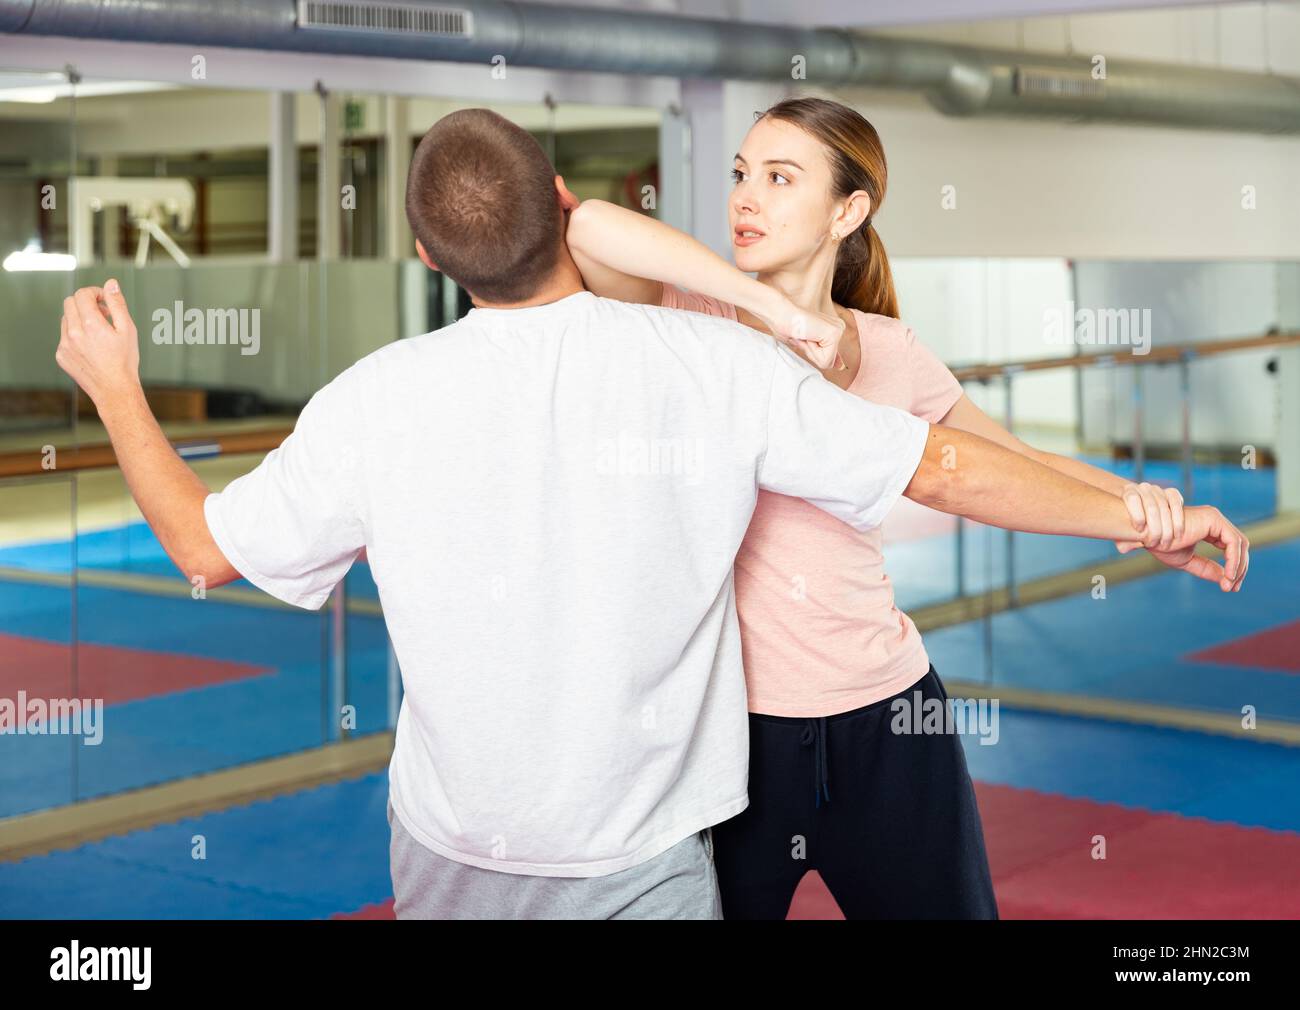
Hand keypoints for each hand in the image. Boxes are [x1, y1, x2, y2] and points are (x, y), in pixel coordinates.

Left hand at [56, 279, 140, 406]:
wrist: (115, 390)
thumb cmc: (125, 362)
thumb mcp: (128, 330)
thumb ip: (117, 304)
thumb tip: (111, 284)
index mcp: (91, 324)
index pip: (82, 294)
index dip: (95, 292)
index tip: (104, 300)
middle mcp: (73, 333)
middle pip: (70, 303)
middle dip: (86, 303)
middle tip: (102, 314)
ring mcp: (64, 345)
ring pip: (66, 319)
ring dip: (80, 319)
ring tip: (98, 332)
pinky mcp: (61, 355)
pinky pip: (64, 336)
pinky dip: (76, 335)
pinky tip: (92, 348)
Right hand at [762, 301, 846, 371]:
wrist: (780, 312)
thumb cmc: (786, 327)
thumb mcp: (806, 344)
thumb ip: (824, 354)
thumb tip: (841, 367)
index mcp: (833, 329)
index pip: (828, 359)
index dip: (811, 353)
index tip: (803, 337)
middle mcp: (839, 328)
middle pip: (829, 361)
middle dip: (812, 353)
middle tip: (803, 336)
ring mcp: (838, 330)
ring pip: (827, 362)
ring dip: (810, 351)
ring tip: (804, 335)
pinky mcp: (835, 333)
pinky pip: (825, 359)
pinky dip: (812, 351)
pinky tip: (807, 335)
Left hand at [1115, 482, 1184, 552]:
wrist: (1147, 520)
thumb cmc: (1131, 527)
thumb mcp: (1124, 534)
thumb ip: (1123, 540)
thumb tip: (1123, 548)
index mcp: (1128, 492)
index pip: (1132, 498)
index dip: (1136, 514)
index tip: (1140, 530)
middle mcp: (1143, 488)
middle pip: (1151, 506)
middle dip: (1153, 528)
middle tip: (1153, 543)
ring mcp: (1158, 489)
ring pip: (1165, 507)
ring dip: (1166, 528)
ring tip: (1164, 543)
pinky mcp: (1172, 493)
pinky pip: (1177, 505)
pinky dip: (1178, 521)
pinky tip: (1177, 535)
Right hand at [1137, 504, 1248, 591]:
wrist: (1147, 534)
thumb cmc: (1160, 545)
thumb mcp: (1188, 561)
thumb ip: (1206, 568)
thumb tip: (1226, 580)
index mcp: (1208, 527)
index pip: (1230, 547)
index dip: (1234, 567)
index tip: (1229, 586)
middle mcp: (1214, 520)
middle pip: (1240, 545)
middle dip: (1240, 568)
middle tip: (1233, 588)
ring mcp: (1215, 517)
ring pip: (1240, 544)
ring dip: (1238, 566)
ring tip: (1229, 583)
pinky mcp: (1214, 519)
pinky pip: (1233, 542)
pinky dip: (1234, 559)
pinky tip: (1228, 574)